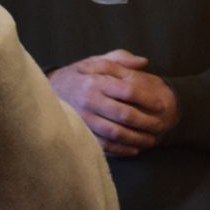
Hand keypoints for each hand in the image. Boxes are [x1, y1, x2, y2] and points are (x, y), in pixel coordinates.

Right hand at [49, 49, 180, 156]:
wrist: (48, 91)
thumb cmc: (79, 75)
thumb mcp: (96, 61)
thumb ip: (121, 59)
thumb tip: (144, 62)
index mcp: (96, 81)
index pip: (127, 90)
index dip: (147, 98)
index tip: (161, 105)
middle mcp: (90, 101)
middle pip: (123, 114)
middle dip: (146, 121)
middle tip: (161, 125)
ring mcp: (83, 119)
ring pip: (114, 132)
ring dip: (136, 138)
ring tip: (152, 139)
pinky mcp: (79, 133)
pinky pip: (102, 145)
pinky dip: (120, 149)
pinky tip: (134, 149)